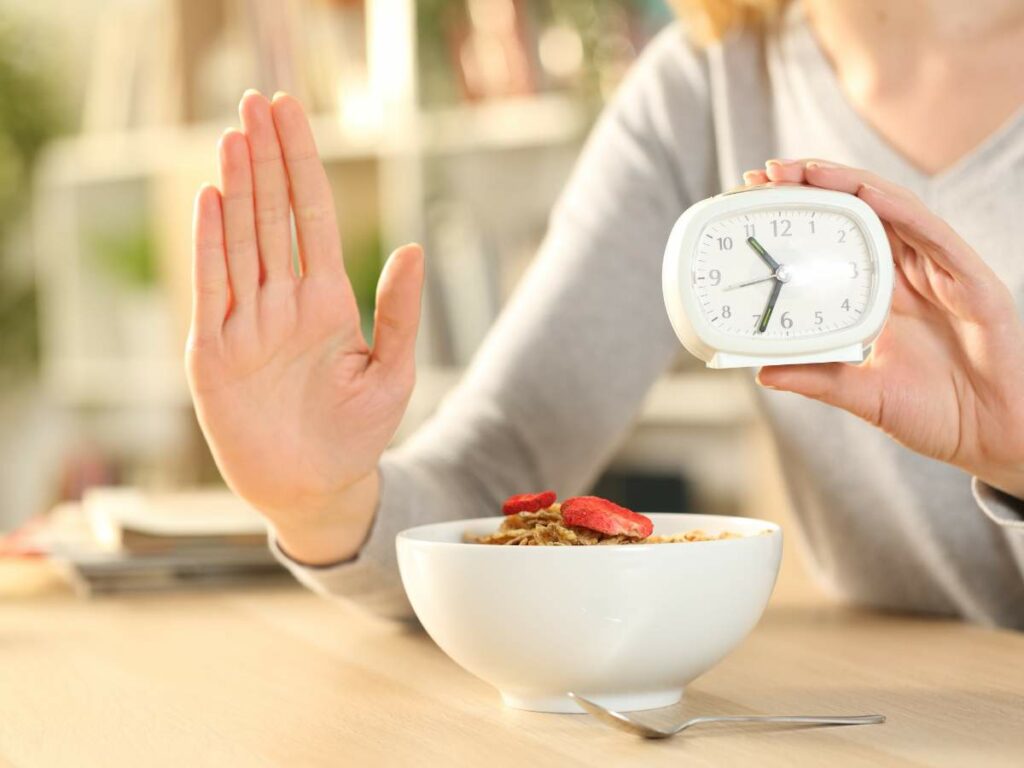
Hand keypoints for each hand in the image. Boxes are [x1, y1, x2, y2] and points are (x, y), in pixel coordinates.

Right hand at [186, 91, 423, 562]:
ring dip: (237, 187)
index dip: (303, 165)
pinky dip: (211, 245)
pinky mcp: (214, 353)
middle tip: (256, 100)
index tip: (293, 115)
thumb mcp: (391, 372)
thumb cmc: (356, 434)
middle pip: (272, 216)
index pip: (314, 217)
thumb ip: (399, 312)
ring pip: (241, 241)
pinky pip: (212, 288)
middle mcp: (283, 303)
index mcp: (327, 302)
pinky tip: (212, 199)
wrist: (317, 488)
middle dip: (266, 158)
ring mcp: (246, 324)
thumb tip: (412, 247)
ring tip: (234, 135)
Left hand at [743, 160, 1023, 498]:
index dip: (803, 215)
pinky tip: (864, 192)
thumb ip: (816, 378)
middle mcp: (911, 274)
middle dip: (814, 185)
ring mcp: (941, 272)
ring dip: (847, 184)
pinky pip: (932, 233)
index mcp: (884, 295)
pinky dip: (897, 208)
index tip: (756, 198)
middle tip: (765, 173)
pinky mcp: (971, 279)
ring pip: (892, 209)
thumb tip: (762, 372)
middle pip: (859, 212)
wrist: (992, 438)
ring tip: (802, 170)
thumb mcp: (861, 394)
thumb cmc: (936, 414)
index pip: (839, 238)